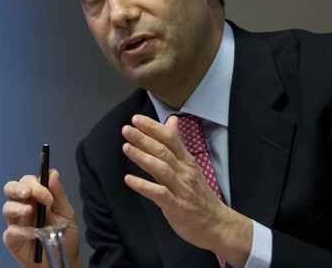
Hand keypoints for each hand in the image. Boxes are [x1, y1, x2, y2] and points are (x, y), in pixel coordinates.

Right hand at [2, 169, 82, 267]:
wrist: (63, 260)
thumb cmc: (64, 236)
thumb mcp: (66, 213)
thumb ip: (58, 194)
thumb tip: (53, 173)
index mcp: (36, 197)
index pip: (28, 181)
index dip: (36, 185)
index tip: (48, 196)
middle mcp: (24, 206)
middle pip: (11, 188)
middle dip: (18, 188)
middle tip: (28, 193)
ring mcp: (17, 222)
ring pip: (7, 207)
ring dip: (17, 207)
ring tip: (30, 212)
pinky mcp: (13, 239)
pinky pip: (10, 231)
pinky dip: (20, 231)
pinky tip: (32, 234)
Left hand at [121, 114, 251, 266]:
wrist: (218, 224)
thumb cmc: (199, 194)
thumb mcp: (190, 165)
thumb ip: (177, 144)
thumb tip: (171, 120)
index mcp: (187, 161)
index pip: (170, 139)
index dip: (153, 128)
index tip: (136, 119)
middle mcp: (184, 172)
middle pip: (163, 151)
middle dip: (144, 139)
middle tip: (126, 129)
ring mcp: (181, 189)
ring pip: (161, 169)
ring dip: (142, 157)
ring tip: (126, 147)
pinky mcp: (177, 206)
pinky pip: (159, 194)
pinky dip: (143, 186)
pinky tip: (129, 180)